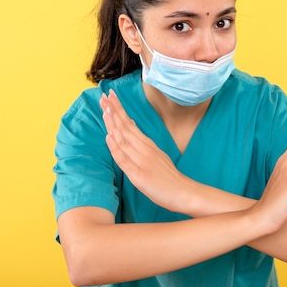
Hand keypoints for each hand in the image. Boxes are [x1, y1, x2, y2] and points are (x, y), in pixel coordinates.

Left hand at [100, 90, 194, 212]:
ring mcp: (141, 160)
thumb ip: (142, 141)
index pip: (129, 122)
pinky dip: (116, 147)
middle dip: (113, 110)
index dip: (118, 109)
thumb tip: (129, 124)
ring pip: (123, 138)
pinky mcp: (139, 174)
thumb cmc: (169, 176)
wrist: (183, 191)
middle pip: (125, 126)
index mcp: (147, 144)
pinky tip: (109, 137)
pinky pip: (124, 159)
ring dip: (113, 123)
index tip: (109, 95)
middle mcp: (144, 148)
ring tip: (105, 109)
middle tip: (103, 95)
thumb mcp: (156, 153)